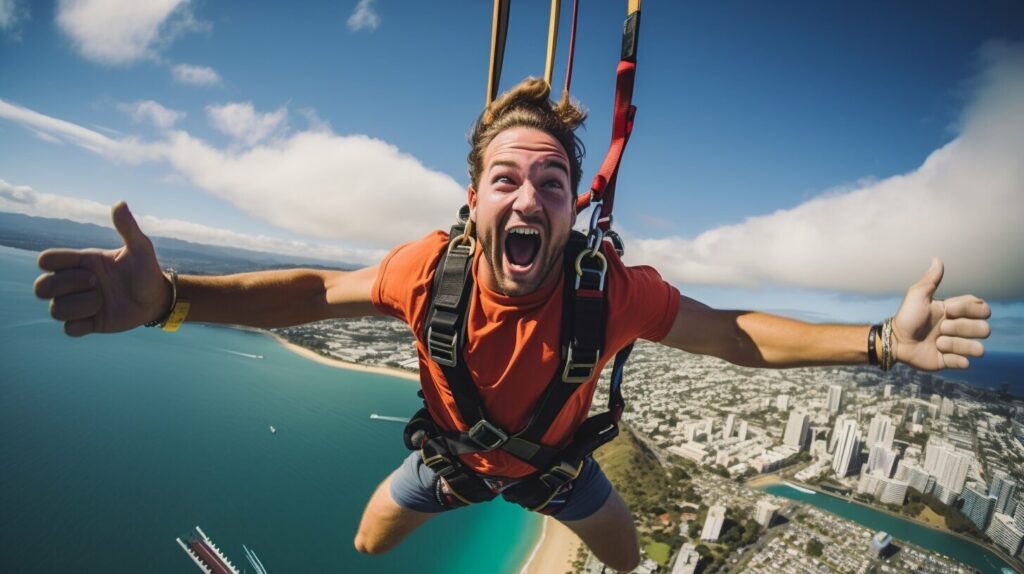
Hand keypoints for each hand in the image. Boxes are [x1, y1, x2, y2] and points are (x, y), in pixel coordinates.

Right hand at [33, 201, 170, 336]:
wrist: (158, 298)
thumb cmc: (147, 270)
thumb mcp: (141, 248)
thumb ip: (128, 228)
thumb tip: (120, 203)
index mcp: (82, 262)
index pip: (46, 260)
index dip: (57, 263)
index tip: (87, 265)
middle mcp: (76, 283)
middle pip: (41, 287)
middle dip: (66, 285)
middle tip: (96, 283)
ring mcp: (80, 304)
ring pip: (54, 310)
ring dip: (79, 306)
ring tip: (102, 300)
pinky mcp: (89, 323)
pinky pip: (69, 329)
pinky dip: (81, 324)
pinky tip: (99, 316)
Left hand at [891, 258, 990, 370]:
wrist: (894, 340)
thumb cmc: (906, 316)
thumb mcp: (917, 295)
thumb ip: (931, 279)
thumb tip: (937, 259)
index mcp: (957, 312)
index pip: (982, 308)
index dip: (969, 309)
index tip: (948, 309)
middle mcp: (960, 329)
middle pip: (984, 329)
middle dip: (962, 328)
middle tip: (941, 328)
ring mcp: (957, 346)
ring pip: (978, 348)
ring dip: (957, 344)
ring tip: (938, 343)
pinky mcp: (950, 361)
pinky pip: (966, 363)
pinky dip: (955, 359)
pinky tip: (940, 354)